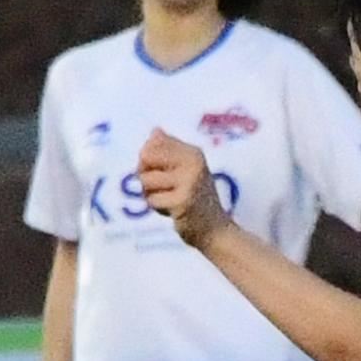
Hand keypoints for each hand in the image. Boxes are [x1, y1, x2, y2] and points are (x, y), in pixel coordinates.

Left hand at [135, 128, 223, 245]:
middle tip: (162, 189)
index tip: (162, 173)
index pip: (152, 144)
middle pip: (145, 158)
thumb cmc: (197, 200)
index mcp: (193, 152)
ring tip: (170, 201)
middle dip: (145, 175)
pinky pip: (152, 200)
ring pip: (146, 180)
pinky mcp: (182, 202)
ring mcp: (189, 182)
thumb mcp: (187, 170)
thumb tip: (154, 130)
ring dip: (151, 195)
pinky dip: (158, 208)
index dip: (147, 160)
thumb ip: (169, 150)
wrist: (216, 231)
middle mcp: (193, 163)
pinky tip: (174, 212)